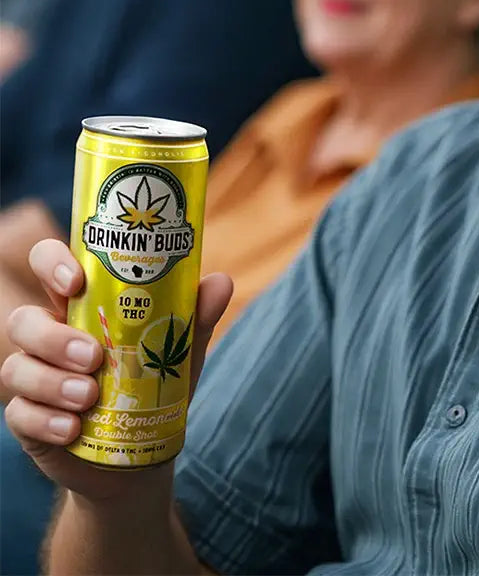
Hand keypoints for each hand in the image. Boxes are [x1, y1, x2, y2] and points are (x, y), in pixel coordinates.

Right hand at [2, 238, 231, 501]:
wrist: (140, 451)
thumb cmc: (156, 381)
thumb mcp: (180, 349)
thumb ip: (196, 316)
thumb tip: (220, 282)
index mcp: (81, 306)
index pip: (49, 266)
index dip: (52, 264)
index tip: (75, 280)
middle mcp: (48, 336)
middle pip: (23, 320)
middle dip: (53, 337)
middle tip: (94, 355)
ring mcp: (33, 377)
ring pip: (18, 368)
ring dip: (52, 382)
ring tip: (90, 396)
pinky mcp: (27, 419)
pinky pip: (19, 414)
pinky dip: (46, 421)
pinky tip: (72, 428)